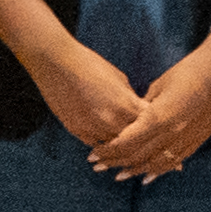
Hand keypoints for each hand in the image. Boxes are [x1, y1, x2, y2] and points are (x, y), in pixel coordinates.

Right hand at [33, 37, 142, 155]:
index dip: (152, 127)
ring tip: (123, 146)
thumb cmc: (90, 65)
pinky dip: (102, 146)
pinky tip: (104, 142)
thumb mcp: (119, 78)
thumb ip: (130, 98)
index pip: (149, 126)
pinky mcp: (77, 130)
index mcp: (126, 104)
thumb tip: (139, 110)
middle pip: (133, 142)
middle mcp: (111, 119)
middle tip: (141, 143)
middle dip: (137, 141)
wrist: (57, 63)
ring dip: (119, 147)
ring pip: (114, 148)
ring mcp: (93, 127)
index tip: (153, 127)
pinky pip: (95, 145)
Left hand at [92, 29, 210, 180]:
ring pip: (155, 163)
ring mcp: (186, 139)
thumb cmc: (184, 73)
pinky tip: (147, 177)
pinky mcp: (197, 141)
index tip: (94, 154)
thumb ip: (143, 110)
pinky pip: (174, 162)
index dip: (108, 151)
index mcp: (158, 117)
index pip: (126, 142)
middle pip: (138, 155)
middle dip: (115, 162)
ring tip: (118, 175)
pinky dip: (158, 171)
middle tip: (98, 166)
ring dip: (135, 170)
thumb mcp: (157, 88)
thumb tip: (130, 123)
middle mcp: (171, 133)